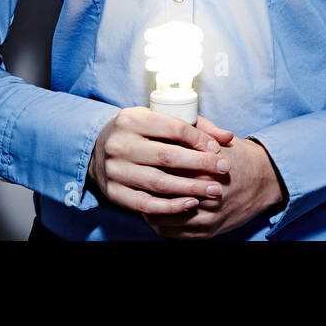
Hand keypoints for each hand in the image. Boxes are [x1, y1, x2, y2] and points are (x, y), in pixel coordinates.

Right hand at [86, 108, 233, 214]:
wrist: (98, 149)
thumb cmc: (139, 133)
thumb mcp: (159, 120)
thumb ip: (195, 127)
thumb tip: (227, 137)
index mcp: (132, 118)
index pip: (173, 128)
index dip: (199, 139)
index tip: (218, 149)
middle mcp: (120, 143)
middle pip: (168, 156)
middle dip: (201, 164)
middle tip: (224, 170)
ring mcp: (115, 169)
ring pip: (159, 182)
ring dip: (191, 188)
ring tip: (214, 191)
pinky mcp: (114, 192)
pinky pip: (146, 204)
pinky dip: (171, 206)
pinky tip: (190, 204)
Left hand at [141, 134, 285, 238]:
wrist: (265, 180)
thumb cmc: (237, 156)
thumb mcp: (217, 136)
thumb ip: (194, 127)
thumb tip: (165, 120)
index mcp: (205, 167)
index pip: (167, 165)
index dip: (150, 160)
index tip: (139, 155)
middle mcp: (206, 193)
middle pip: (163, 191)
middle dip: (145, 184)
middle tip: (134, 175)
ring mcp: (207, 215)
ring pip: (164, 215)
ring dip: (148, 206)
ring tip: (140, 194)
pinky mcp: (208, 231)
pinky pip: (173, 232)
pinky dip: (159, 223)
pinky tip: (152, 212)